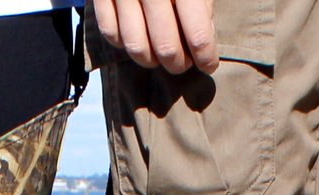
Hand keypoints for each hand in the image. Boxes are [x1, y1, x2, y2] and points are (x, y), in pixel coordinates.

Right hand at [94, 0, 221, 73]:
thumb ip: (202, 1)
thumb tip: (205, 38)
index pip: (197, 33)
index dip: (206, 57)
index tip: (208, 65)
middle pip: (165, 46)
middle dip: (178, 64)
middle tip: (183, 63)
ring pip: (135, 46)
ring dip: (151, 60)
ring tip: (160, 56)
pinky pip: (110, 32)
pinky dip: (124, 44)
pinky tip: (136, 40)